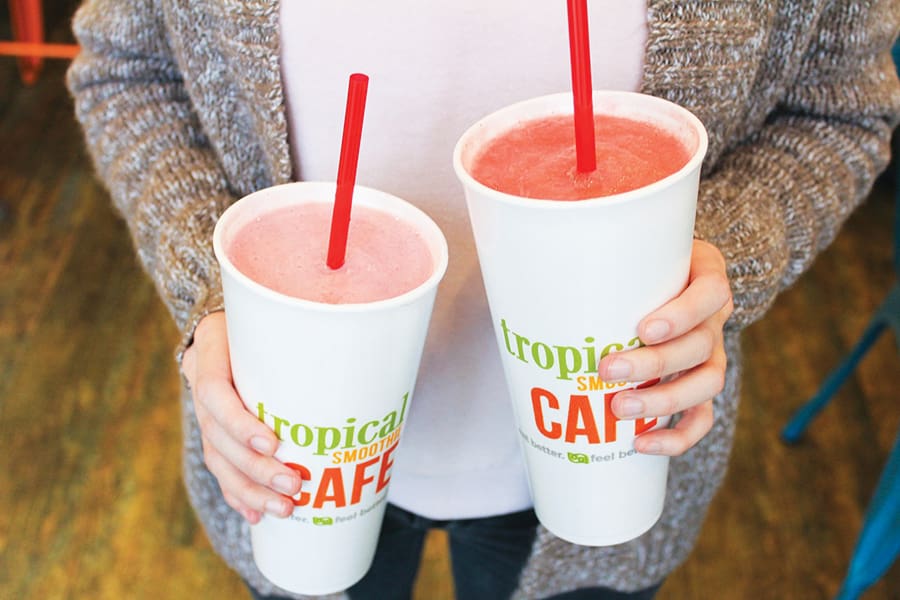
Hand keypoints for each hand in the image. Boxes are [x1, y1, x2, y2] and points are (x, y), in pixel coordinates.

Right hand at [181, 312, 300, 522]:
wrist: (230, 322)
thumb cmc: (269, 318)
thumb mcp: (280, 313)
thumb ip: (309, 330)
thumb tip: (372, 349)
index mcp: (213, 349)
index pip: (214, 391)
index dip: (240, 423)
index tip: (273, 443)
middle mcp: (202, 382)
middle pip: (217, 435)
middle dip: (256, 468)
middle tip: (294, 485)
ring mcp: (205, 411)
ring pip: (218, 459)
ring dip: (250, 490)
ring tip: (284, 508)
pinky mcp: (215, 431)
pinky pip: (220, 469)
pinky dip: (238, 494)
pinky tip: (257, 515)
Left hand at [597, 239, 732, 455]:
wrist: (660, 281)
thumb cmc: (634, 265)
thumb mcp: (625, 249)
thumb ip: (588, 251)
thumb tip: (513, 260)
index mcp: (704, 276)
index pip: (711, 293)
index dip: (683, 315)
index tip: (644, 329)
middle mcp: (713, 318)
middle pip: (702, 345)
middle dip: (655, 363)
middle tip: (608, 370)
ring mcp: (711, 355)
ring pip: (706, 383)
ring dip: (663, 401)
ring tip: (619, 409)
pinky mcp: (700, 386)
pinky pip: (702, 417)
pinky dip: (676, 436)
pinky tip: (642, 444)